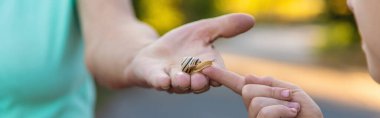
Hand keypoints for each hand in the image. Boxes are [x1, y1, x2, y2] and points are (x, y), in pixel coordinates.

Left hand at [125, 14, 254, 92]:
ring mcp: (172, 79)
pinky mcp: (155, 78)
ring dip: (181, 82)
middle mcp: (191, 77)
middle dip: (200, 82)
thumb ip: (225, 27)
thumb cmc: (181, 44)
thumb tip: (251, 19)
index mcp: (206, 67)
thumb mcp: (203, 30)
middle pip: (199, 83)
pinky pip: (159, 82)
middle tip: (199, 80)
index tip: (219, 72)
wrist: (153, 51)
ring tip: (180, 79)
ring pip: (179, 85)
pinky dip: (161, 82)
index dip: (219, 74)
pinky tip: (162, 81)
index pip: (217, 73)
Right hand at [202, 66, 322, 117]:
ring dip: (279, 102)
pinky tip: (292, 115)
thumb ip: (273, 85)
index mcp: (261, 99)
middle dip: (270, 90)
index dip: (223, 76)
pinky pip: (263, 112)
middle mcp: (253, 111)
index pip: (239, 85)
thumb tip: (247, 77)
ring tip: (294, 111)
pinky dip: (281, 110)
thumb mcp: (294, 95)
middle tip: (289, 98)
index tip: (206, 67)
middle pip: (247, 89)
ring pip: (255, 101)